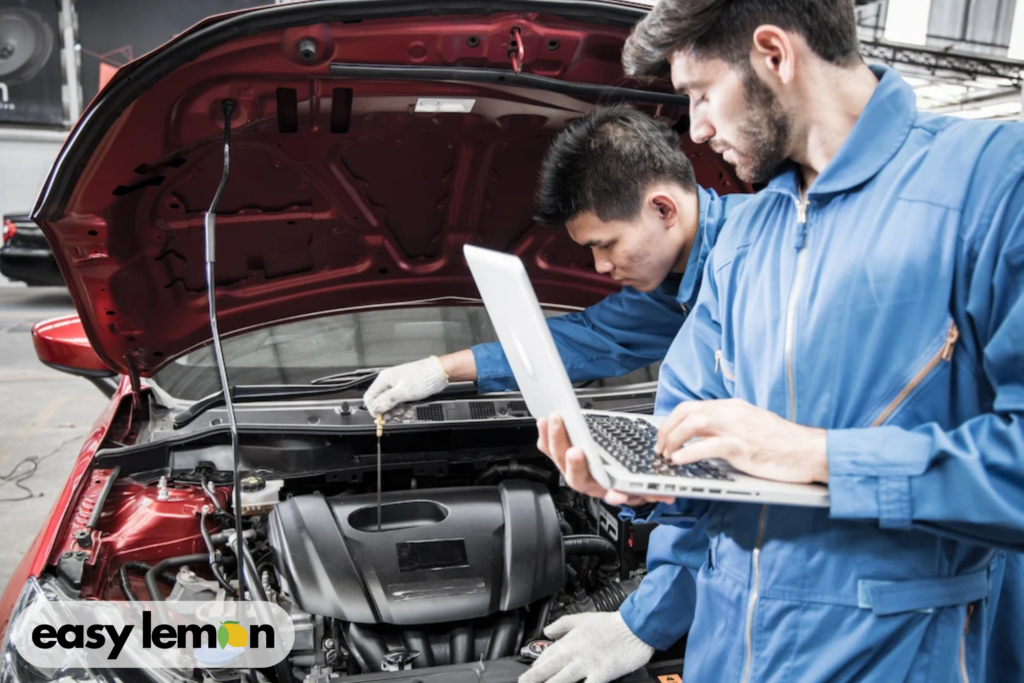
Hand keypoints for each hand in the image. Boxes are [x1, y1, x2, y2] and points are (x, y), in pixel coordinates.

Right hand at [362, 357, 448, 415]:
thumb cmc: (423, 378)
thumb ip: (387, 400)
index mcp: (384, 380)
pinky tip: (410, 411)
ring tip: (407, 413)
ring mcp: (396, 387)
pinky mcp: (404, 391)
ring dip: (398, 412)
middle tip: (399, 415)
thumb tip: (375, 408)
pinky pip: (399, 404)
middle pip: (380, 403)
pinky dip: (404, 410)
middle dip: (389, 412)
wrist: (438, 373)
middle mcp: (388, 383)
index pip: (370, 397)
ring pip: (390, 405)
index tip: (383, 418)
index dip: (375, 410)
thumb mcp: (404, 391)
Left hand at [519, 611, 654, 682]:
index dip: (535, 668)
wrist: (635, 627)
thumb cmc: (611, 624)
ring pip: (561, 680)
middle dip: (533, 679)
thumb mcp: (582, 618)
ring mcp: (586, 665)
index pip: (546, 656)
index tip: (526, 676)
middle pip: (547, 670)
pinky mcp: (601, 674)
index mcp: (569, 640)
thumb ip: (562, 625)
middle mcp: (574, 654)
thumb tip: (547, 631)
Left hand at [537, 414, 671, 505]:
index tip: (615, 492)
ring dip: (555, 440)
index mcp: (604, 488)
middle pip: (575, 475)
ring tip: (555, 422)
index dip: (610, 493)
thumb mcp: (639, 486)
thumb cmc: (621, 478)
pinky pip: (548, 447)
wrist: (608, 475)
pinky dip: (545, 435)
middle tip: (576, 450)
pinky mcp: (561, 453)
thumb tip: (667, 495)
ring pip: (558, 457)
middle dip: (575, 463)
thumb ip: (651, 490)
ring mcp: (570, 467)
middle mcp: (585, 480)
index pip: (606, 493)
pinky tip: (545, 422)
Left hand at [655, 399, 828, 483]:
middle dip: (666, 429)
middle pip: (687, 412)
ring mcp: (737, 429)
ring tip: (666, 455)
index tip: (663, 436)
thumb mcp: (752, 427)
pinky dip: (689, 452)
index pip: (692, 406)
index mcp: (733, 407)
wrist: (811, 451)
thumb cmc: (785, 444)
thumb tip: (704, 438)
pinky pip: (709, 446)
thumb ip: (729, 428)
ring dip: (673, 439)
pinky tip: (679, 461)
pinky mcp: (743, 447)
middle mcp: (732, 413)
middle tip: (659, 447)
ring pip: (693, 423)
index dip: (671, 421)